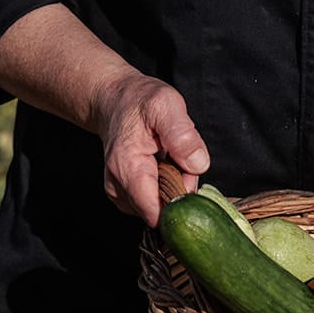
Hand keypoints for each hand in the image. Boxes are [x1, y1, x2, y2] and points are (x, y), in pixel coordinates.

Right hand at [93, 70, 210, 225]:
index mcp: (127, 167)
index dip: (179, 202)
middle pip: (161, 211)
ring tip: (170, 157)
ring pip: (159, 208)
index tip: (187, 176)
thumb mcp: (166, 106)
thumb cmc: (139, 101)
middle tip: (180, 157)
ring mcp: (119, 194)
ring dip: (173, 188)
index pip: (155, 212)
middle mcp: (118, 186)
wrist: (115, 100)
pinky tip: (163, 165)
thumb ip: (182, 135)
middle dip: (179, 190)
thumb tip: (197, 165)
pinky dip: (164, 187)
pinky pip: (153, 203)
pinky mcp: (125, 196)